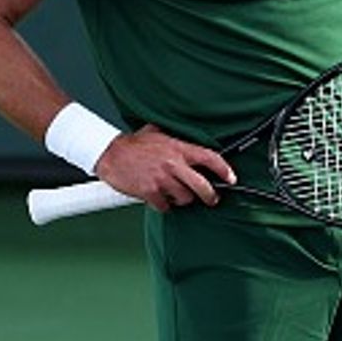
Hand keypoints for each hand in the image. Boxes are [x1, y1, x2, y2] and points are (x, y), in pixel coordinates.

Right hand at [93, 125, 235, 211]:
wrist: (110, 153)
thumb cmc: (133, 144)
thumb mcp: (158, 133)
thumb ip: (174, 138)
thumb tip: (187, 137)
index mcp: (179, 149)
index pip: (210, 158)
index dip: (225, 170)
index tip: (232, 178)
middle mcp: (173, 164)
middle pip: (202, 186)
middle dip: (211, 196)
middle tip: (212, 199)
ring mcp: (162, 179)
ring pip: (184, 198)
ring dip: (182, 199)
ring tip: (175, 193)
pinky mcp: (149, 192)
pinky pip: (165, 206)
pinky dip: (164, 205)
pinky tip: (159, 199)